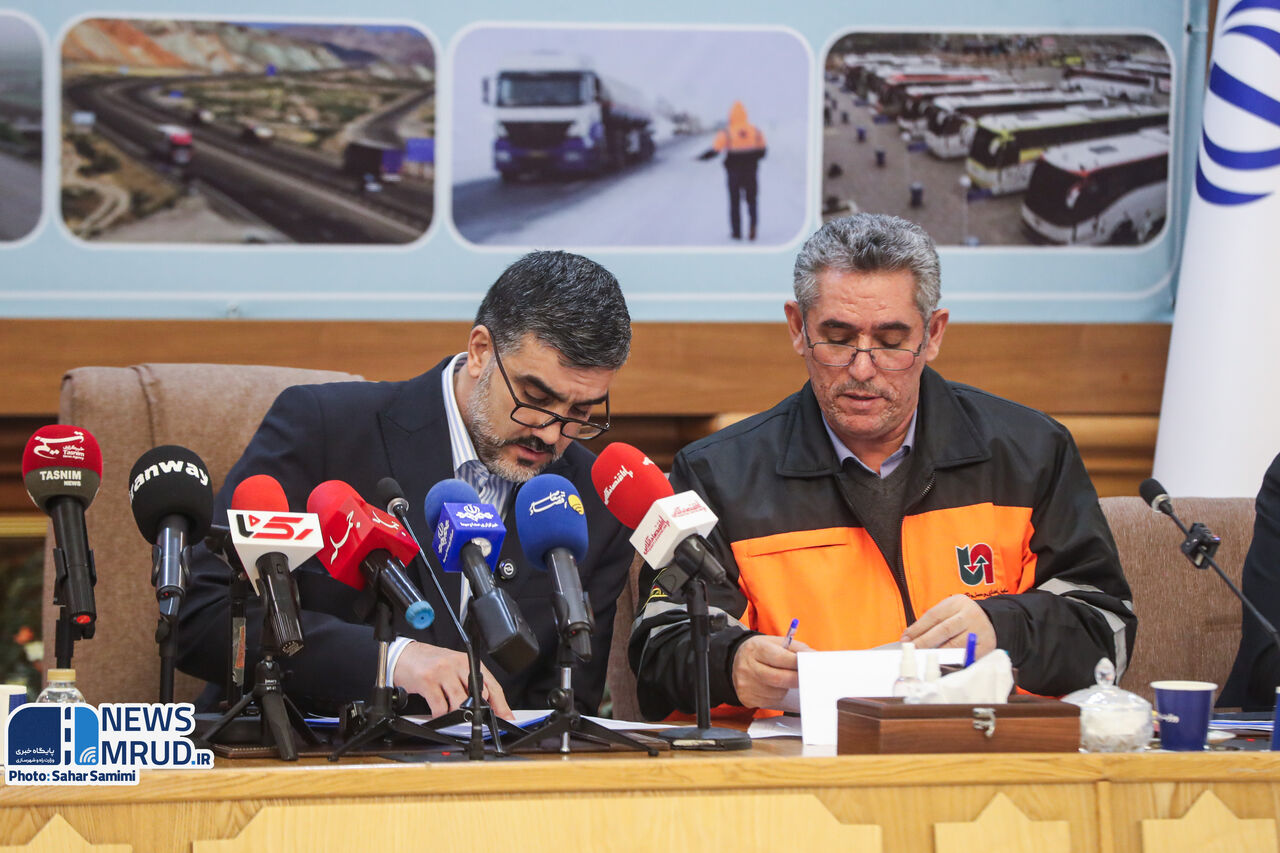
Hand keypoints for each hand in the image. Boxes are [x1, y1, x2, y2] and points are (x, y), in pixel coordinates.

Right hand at [391, 641, 512, 719]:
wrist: (405, 655)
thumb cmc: (431, 664)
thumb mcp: (454, 669)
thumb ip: (469, 684)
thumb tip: (488, 706)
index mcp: (469, 662)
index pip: (492, 685)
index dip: (501, 704)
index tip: (507, 718)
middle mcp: (458, 664)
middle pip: (478, 695)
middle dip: (479, 712)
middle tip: (475, 721)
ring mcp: (443, 672)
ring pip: (459, 702)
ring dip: (456, 715)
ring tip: (450, 714)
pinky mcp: (427, 681)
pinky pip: (440, 706)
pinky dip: (439, 715)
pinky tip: (436, 713)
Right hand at [730, 634, 811, 709]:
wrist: (734, 661)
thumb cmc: (760, 651)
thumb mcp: (775, 642)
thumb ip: (796, 648)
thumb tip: (814, 657)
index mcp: (756, 649)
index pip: (780, 657)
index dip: (797, 663)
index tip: (809, 665)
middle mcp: (748, 667)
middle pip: (779, 678)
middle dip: (796, 679)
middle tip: (806, 678)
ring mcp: (746, 684)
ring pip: (777, 693)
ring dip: (786, 688)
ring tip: (782, 678)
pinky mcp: (746, 698)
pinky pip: (770, 701)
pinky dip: (777, 695)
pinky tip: (772, 686)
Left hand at [901, 594, 996, 657]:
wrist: (991, 621)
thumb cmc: (963, 617)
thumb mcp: (949, 610)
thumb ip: (932, 621)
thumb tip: (910, 637)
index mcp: (957, 603)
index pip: (934, 616)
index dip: (917, 628)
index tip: (905, 638)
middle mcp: (970, 615)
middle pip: (944, 630)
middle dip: (924, 642)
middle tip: (911, 650)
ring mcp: (979, 631)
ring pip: (954, 645)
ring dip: (936, 653)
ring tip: (923, 658)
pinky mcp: (985, 647)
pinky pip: (965, 657)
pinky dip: (951, 661)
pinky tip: (940, 664)